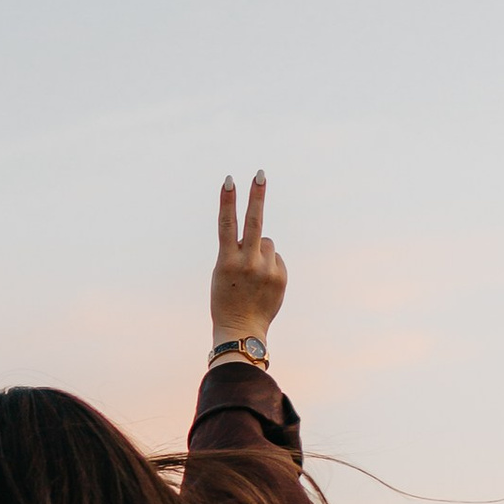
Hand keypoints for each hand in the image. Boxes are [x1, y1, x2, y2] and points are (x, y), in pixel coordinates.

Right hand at [211, 171, 284, 348]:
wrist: (241, 330)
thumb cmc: (226, 299)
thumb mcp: (223, 273)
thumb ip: (239, 251)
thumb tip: (262, 236)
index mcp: (227, 261)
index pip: (227, 224)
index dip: (227, 201)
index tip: (230, 180)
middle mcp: (248, 263)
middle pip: (255, 222)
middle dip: (257, 195)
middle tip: (260, 173)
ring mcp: (266, 270)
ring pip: (268, 242)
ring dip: (261, 251)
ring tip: (252, 274)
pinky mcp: (281, 276)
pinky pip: (276, 258)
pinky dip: (270, 265)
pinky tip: (262, 283)